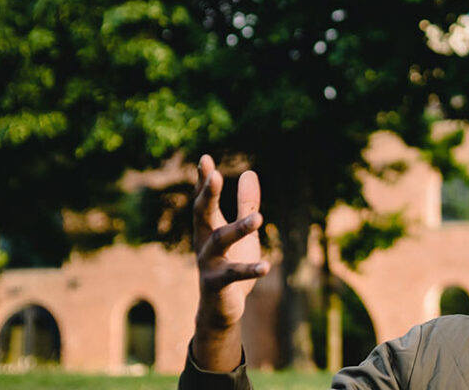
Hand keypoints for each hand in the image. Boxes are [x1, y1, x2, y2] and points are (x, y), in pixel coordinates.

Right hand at [190, 155, 269, 371]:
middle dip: (207, 195)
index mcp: (209, 228)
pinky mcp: (217, 285)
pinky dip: (249, 270)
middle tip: (213, 175)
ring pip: (219, 242)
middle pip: (202, 215)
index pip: (203, 199)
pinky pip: (233, 275)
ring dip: (238, 228)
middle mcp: (203, 242)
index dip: (203, 180)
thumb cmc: (231, 264)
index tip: (204, 159)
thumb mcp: (242, 232)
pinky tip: (267, 266)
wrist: (220, 309)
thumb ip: (246, 205)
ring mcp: (208, 264)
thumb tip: (250, 173)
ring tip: (258, 218)